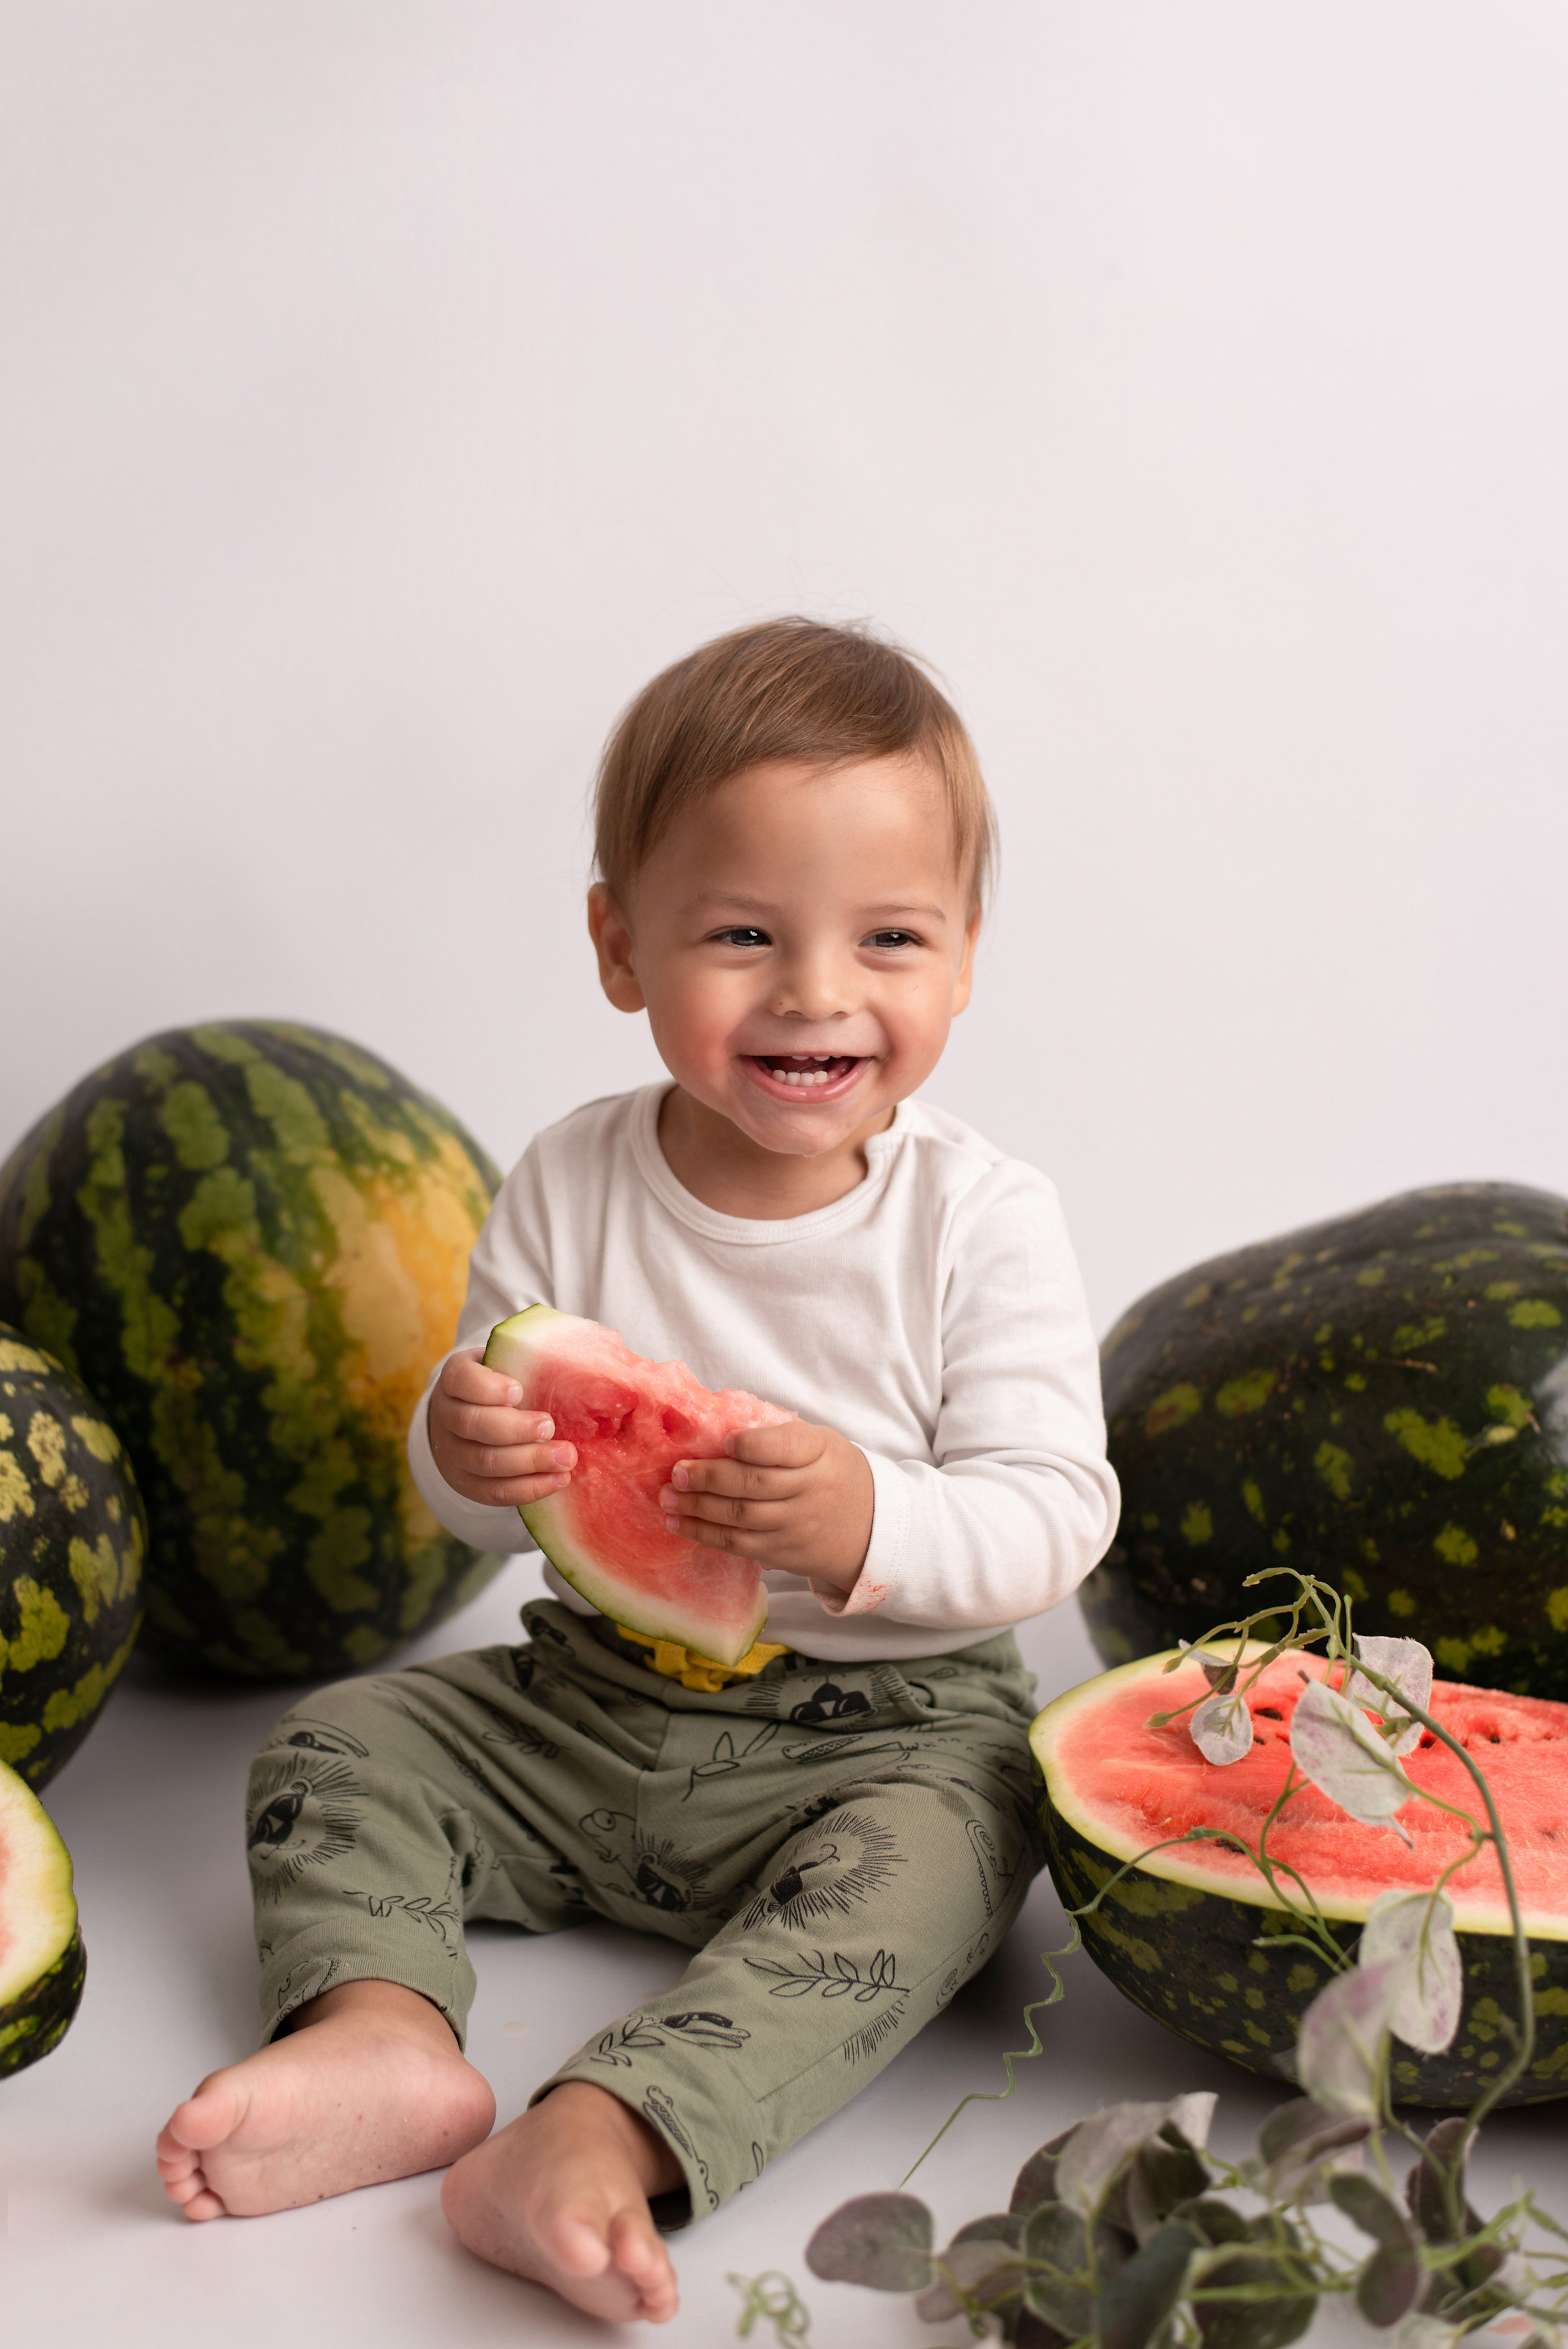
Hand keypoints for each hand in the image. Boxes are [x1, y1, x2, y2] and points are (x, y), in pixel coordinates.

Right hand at [428, 1350, 576, 1507]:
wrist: (471, 1414)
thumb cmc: (503, 1381)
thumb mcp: (509, 1362)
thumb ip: (537, 1356)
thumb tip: (598, 1353)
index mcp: (455, 1378)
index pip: (461, 1380)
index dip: (487, 1388)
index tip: (519, 1391)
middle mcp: (445, 1415)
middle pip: (473, 1425)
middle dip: (515, 1429)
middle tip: (550, 1427)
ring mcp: (451, 1453)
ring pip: (484, 1462)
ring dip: (528, 1462)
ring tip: (566, 1458)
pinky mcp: (465, 1483)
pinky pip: (493, 1492)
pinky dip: (528, 1488)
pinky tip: (558, 1480)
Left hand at [657, 1420, 872, 1594]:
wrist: (869, 1528)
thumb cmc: (832, 1473)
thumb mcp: (821, 1443)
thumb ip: (780, 1436)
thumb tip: (720, 1430)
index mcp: (820, 1453)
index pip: (786, 1447)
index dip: (752, 1445)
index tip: (724, 1440)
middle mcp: (811, 1491)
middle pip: (753, 1485)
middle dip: (708, 1478)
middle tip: (676, 1472)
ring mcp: (796, 1526)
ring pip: (740, 1518)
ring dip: (697, 1508)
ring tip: (667, 1498)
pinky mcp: (783, 1553)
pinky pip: (738, 1545)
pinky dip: (705, 1534)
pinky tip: (679, 1523)